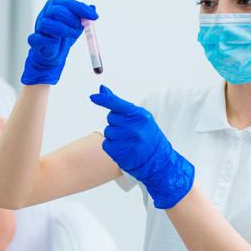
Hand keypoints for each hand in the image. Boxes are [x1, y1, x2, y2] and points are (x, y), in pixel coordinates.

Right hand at [21, 0, 98, 84]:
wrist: (55, 52)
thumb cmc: (65, 34)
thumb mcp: (77, 24)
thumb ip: (84, 16)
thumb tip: (93, 8)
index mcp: (56, 5)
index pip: (68, 3)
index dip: (82, 10)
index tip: (95, 17)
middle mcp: (46, 13)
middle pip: (57, 11)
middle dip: (72, 20)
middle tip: (80, 28)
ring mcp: (39, 26)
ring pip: (47, 24)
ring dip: (63, 30)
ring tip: (73, 35)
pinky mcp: (36, 40)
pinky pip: (36, 38)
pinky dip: (46, 40)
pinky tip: (56, 41)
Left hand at [90, 85, 194, 208]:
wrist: (158, 161)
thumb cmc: (147, 136)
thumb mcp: (139, 118)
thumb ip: (120, 105)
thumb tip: (102, 90)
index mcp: (140, 116)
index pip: (117, 104)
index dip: (104, 99)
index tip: (93, 97)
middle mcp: (134, 127)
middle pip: (111, 118)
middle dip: (116, 122)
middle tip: (129, 130)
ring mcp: (127, 141)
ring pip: (107, 131)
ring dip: (114, 135)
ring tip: (127, 140)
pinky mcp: (120, 153)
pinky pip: (106, 144)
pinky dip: (111, 146)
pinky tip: (123, 148)